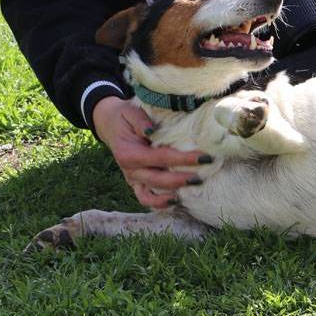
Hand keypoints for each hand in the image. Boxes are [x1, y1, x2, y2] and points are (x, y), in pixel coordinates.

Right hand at [93, 96, 211, 207]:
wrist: (111, 124)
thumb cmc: (125, 117)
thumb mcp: (131, 112)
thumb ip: (141, 121)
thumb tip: (152, 131)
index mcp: (129, 153)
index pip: (161, 157)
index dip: (183, 159)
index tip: (204, 157)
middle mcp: (130, 170)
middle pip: (159, 179)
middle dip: (182, 180)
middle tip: (202, 177)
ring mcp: (133, 179)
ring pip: (151, 195)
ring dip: (172, 195)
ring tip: (191, 190)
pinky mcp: (136, 184)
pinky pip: (145, 199)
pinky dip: (159, 203)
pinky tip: (176, 201)